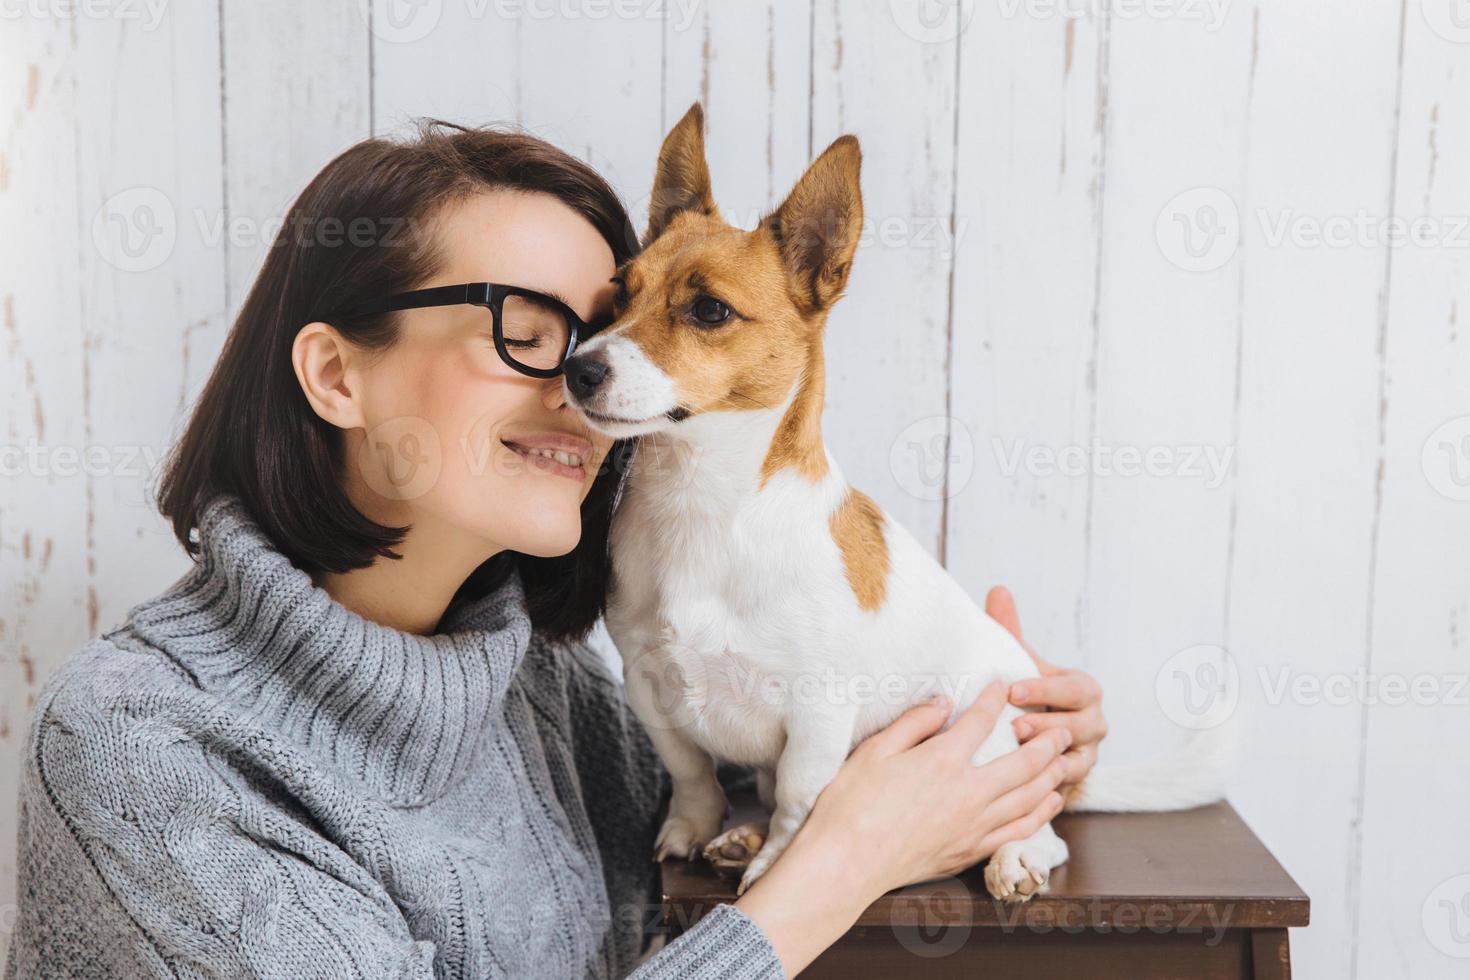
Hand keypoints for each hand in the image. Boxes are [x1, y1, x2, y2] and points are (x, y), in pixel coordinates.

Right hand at [797, 682, 1070, 891]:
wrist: (847, 863)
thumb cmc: (851, 804)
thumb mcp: (874, 751)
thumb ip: (913, 723)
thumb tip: (943, 702)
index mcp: (942, 761)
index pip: (980, 721)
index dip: (994, 699)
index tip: (1002, 684)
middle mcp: (967, 793)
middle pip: (1023, 763)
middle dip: (1047, 742)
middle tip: (1063, 728)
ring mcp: (973, 826)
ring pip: (1029, 798)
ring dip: (1052, 777)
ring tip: (1066, 762)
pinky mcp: (970, 852)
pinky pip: (1018, 831)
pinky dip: (1040, 815)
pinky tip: (1048, 805)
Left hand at [986, 586, 1107, 786]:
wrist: (1034, 733)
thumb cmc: (1026, 691)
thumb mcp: (1020, 662)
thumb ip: (1010, 630)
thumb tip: (998, 590)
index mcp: (1083, 689)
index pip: (1072, 688)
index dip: (1044, 689)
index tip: (1012, 690)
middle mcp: (1094, 721)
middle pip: (1080, 724)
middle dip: (1046, 725)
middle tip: (1012, 726)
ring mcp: (1089, 752)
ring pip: (1076, 757)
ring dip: (1047, 756)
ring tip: (1016, 753)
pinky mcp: (1077, 779)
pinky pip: (1068, 784)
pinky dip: (1049, 784)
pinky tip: (1025, 784)